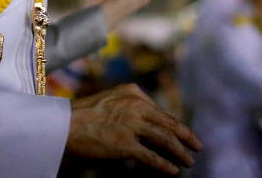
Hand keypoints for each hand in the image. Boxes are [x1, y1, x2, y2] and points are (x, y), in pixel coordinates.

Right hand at [66, 83, 200, 174]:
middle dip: (186, 137)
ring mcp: (131, 124)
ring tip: (188, 162)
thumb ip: (130, 108)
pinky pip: (152, 157)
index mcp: (132, 92)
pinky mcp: (125, 144)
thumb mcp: (110, 101)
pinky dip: (165, 165)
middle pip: (169, 124)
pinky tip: (172, 171)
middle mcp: (135, 105)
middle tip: (197, 146)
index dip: (175, 125)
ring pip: (165, 140)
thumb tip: (149, 127)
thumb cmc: (83, 115)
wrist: (63, 124)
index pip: (160, 111)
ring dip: (180, 152)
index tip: (185, 134)